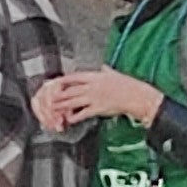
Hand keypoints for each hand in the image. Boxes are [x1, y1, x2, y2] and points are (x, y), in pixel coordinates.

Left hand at [34, 68, 159, 132]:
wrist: (136, 96)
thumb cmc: (127, 85)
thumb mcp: (115, 74)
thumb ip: (107, 71)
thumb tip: (103, 67)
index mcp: (96, 77)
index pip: (76, 77)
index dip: (64, 80)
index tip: (56, 81)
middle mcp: (93, 86)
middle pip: (71, 90)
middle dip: (59, 95)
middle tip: (50, 98)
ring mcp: (94, 98)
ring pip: (73, 102)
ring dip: (62, 106)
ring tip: (53, 108)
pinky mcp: (98, 109)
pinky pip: (83, 114)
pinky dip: (74, 117)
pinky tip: (69, 120)